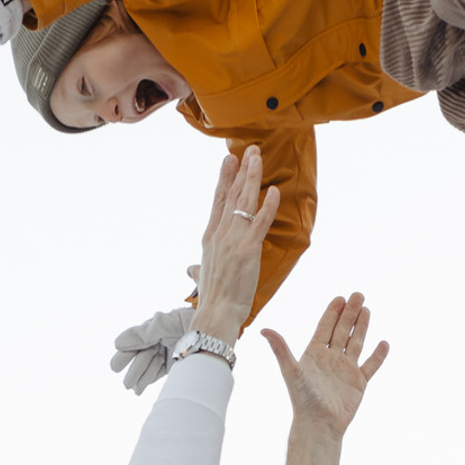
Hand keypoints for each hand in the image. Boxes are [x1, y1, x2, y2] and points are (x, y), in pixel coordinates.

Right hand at [110, 306, 194, 393]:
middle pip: (141, 355)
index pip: (136, 340)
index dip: (126, 352)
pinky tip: (139, 389)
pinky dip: (148, 380)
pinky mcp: (173, 365)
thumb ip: (144, 333)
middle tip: (124, 381)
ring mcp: (166, 352)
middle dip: (133, 368)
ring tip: (131, 387)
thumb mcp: (166, 324)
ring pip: (148, 366)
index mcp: (155, 327)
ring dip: (139, 377)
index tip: (116, 365)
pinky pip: (157, 373)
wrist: (214, 336)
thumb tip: (117, 344)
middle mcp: (158, 340)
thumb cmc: (190, 322)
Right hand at [190, 149, 278, 344]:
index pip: (218, 202)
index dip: (225, 179)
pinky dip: (268, 205)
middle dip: (241, 170)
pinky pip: (260, 222)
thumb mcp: (202, 279)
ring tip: (258, 158)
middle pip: (231, 195)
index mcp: (210, 239)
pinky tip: (274, 191)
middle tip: (249, 150)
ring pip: (244, 201)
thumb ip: (198, 269)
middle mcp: (220, 234)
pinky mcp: (248, 249)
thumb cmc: (212, 300)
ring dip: (252, 177)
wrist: (216, 314)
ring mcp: (233, 240)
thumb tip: (191, 269)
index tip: (229, 161)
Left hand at [265, 294, 388, 464]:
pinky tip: (384, 343)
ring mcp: (345, 370)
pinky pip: (371, 366)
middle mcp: (330, 360)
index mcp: (314, 354)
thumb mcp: (290, 371)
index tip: (340, 297)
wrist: (319, 425)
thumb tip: (263, 330)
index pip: (325, 328)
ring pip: (356, 343)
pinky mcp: (358, 383)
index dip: (332, 312)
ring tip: (367, 309)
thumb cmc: (303, 400)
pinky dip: (378, 355)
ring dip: (361, 327)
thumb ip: (280, 349)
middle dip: (350, 313)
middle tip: (358, 294)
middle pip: (342, 331)